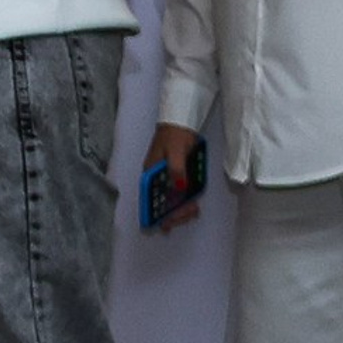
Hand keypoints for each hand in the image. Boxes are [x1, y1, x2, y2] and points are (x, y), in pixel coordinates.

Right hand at [146, 119, 202, 233]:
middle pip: (160, 205)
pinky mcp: (176, 175)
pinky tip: (192, 205)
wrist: (181, 118)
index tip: (170, 223)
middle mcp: (155, 180)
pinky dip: (185, 201)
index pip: (149, 201)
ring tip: (193, 210)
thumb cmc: (174, 133)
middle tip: (190, 212)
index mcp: (149, 175)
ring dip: (181, 209)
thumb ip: (176, 170)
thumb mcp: (175, 151)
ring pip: (170, 201)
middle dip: (174, 213)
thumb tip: (180, 188)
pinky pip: (178, 194)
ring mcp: (166, 178)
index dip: (157, 215)